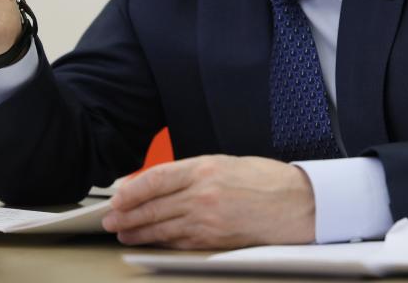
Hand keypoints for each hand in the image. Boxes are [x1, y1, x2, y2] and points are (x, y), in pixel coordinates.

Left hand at [102, 155, 314, 249]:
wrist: (297, 203)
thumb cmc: (264, 180)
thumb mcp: (225, 163)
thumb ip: (192, 173)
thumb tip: (160, 184)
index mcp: (204, 168)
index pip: (156, 179)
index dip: (132, 190)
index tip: (117, 197)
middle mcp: (203, 193)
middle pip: (154, 206)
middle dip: (128, 214)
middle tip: (110, 220)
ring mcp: (208, 219)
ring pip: (163, 228)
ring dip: (139, 231)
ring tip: (124, 233)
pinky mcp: (215, 239)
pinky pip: (180, 243)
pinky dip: (162, 244)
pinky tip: (150, 243)